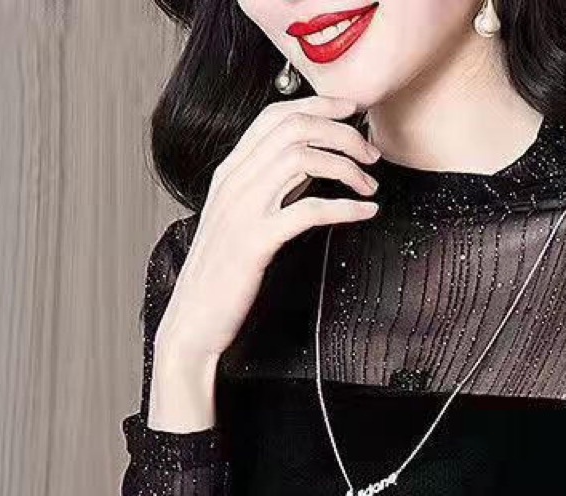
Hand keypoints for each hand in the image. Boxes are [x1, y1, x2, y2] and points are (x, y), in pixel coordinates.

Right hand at [154, 93, 380, 375]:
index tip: (353, 113)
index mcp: (230, 172)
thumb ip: (269, 188)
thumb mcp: (242, 220)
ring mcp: (242, 210)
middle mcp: (234, 182)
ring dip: (346, 166)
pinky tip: (366, 213)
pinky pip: (308, 209)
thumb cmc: (223, 275)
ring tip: (370, 185)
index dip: (319, 106)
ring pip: (301, 158)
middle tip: (372, 154)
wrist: (193, 320)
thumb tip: (309, 166)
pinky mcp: (255, 242)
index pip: (275, 115)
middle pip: (294, 128)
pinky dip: (345, 207)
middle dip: (342, 133)